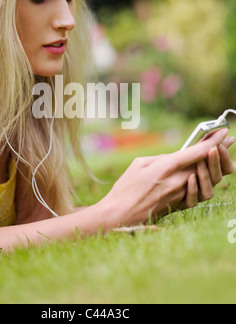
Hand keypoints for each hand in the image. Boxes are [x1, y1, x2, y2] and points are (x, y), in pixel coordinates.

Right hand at [103, 129, 231, 226]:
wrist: (121, 215)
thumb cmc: (126, 188)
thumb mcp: (139, 164)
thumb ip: (162, 158)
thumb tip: (176, 158)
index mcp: (167, 166)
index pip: (198, 151)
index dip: (214, 139)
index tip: (223, 131)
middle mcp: (178, 180)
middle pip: (207, 163)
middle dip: (220, 150)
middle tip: (228, 141)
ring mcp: (181, 195)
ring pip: (208, 180)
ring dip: (213, 167)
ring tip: (215, 157)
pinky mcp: (180, 206)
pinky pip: (199, 195)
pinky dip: (203, 184)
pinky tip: (199, 177)